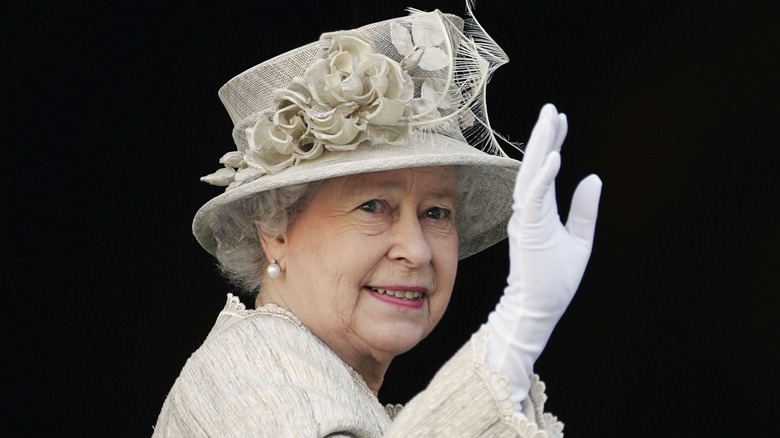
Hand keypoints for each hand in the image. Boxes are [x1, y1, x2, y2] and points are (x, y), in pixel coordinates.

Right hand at [486, 104, 601, 409]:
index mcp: (540, 212)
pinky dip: (543, 176)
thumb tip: (593, 177)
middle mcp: (529, 211)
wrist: (539, 310)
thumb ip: (584, 210)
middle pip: (535, 165)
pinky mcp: (528, 230)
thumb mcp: (580, 240)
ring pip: (531, 174)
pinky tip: (554, 156)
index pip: (545, 170)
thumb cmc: (555, 281)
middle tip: (550, 108)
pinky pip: (535, 197)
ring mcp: (527, 219)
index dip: (552, 143)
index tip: (559, 119)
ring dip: (540, 147)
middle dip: (544, 136)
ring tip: (549, 120)